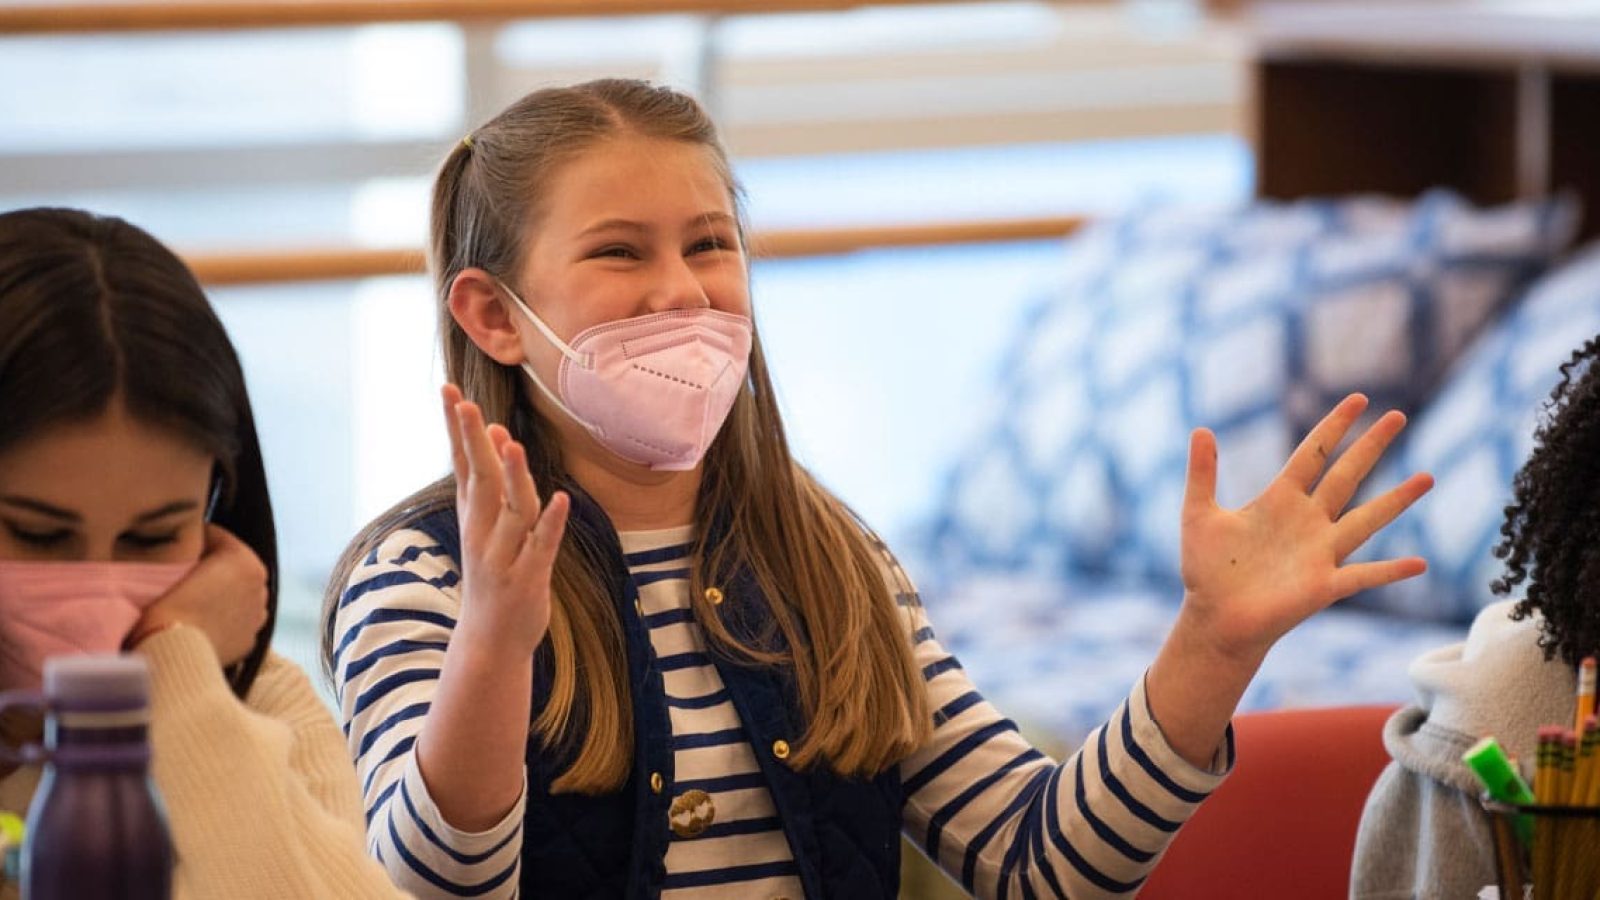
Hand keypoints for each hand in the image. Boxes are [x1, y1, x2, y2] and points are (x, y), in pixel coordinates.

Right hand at [134, 524, 268, 665]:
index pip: (218, 537)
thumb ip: (190, 552)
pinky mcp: (251, 640)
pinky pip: (239, 622)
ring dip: (224, 594)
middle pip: (235, 567)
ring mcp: (258, 615)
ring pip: (241, 595)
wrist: (171, 649)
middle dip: (214, 567)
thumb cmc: (166, 605)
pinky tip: (204, 623)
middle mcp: (260, 585)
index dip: (196, 538)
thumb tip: (188, 549)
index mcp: (244, 560)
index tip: (179, 544)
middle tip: (185, 573)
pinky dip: (226, 620)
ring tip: (196, 600)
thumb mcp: (174, 566)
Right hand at [442, 384, 567, 658]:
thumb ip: (490, 483)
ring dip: (513, 477)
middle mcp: (483, 532)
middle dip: (472, 441)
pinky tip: (561, 499)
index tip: (448, 390)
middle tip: (466, 403)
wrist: (490, 641)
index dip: (456, 428)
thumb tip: (496, 431)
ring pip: (512, 510)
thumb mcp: (485, 527)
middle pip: (481, 479)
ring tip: (511, 443)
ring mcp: (504, 556)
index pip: (462, 464)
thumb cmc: (493, 575)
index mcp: (474, 517)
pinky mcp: (528, 579)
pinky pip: (542, 546)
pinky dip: (551, 523)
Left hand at [1176, 394, 1432, 664]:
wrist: (1214, 619)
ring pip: (1366, 520)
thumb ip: (1202, 473)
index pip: (1314, 453)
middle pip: (1346, 475)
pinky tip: (1419, 563)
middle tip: (1398, 416)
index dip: (1334, 426)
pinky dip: (1390, 571)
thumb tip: (1201, 429)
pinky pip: (1363, 576)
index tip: (1360, 399)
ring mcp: (1320, 553)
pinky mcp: (1323, 586)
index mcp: (1280, 499)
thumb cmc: (1207, 570)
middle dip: (1371, 446)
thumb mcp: (1199, 514)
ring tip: (1427, 477)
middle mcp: (1308, 521)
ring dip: (1396, 500)